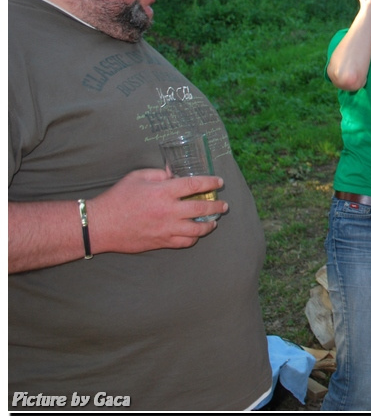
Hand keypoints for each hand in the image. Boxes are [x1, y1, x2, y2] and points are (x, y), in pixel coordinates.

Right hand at [90, 168, 227, 253]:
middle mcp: (168, 211)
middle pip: (202, 209)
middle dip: (217, 206)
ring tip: (214, 221)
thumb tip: (174, 174)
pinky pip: (184, 242)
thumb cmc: (117, 198)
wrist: (100, 225)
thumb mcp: (137, 177)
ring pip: (197, 230)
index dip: (210, 182)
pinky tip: (196, 234)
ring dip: (209, 224)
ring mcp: (166, 228)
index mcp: (163, 192)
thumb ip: (159, 174)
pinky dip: (193, 238)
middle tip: (224, 205)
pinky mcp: (161, 242)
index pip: (195, 185)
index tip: (219, 182)